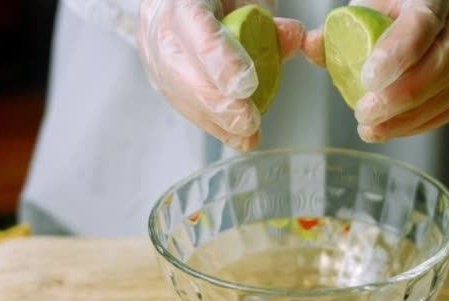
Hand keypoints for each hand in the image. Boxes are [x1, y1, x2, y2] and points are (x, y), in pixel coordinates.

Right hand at [138, 0, 304, 150]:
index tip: (246, 87)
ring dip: (216, 121)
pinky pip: (185, 107)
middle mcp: (160, 29)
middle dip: (218, 104)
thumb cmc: (219, 0)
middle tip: (247, 122)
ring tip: (247, 136)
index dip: (220, 61)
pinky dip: (214, 125)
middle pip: (182, 71)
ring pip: (180, 95)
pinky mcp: (161, 80)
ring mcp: (155, 57)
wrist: (182, 4)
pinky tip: (236, 138)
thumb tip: (293, 38)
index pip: (195, 28)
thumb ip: (267, 21)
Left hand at [303, 0, 448, 142]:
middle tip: (363, 114)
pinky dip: (423, 122)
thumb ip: (339, 29)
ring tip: (372, 129)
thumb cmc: (403, 4)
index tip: (367, 80)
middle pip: (444, 63)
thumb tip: (310, 47)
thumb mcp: (371, 5)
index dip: (397, 56)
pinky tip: (395, 129)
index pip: (421, 26)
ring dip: (409, 118)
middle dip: (400, 97)